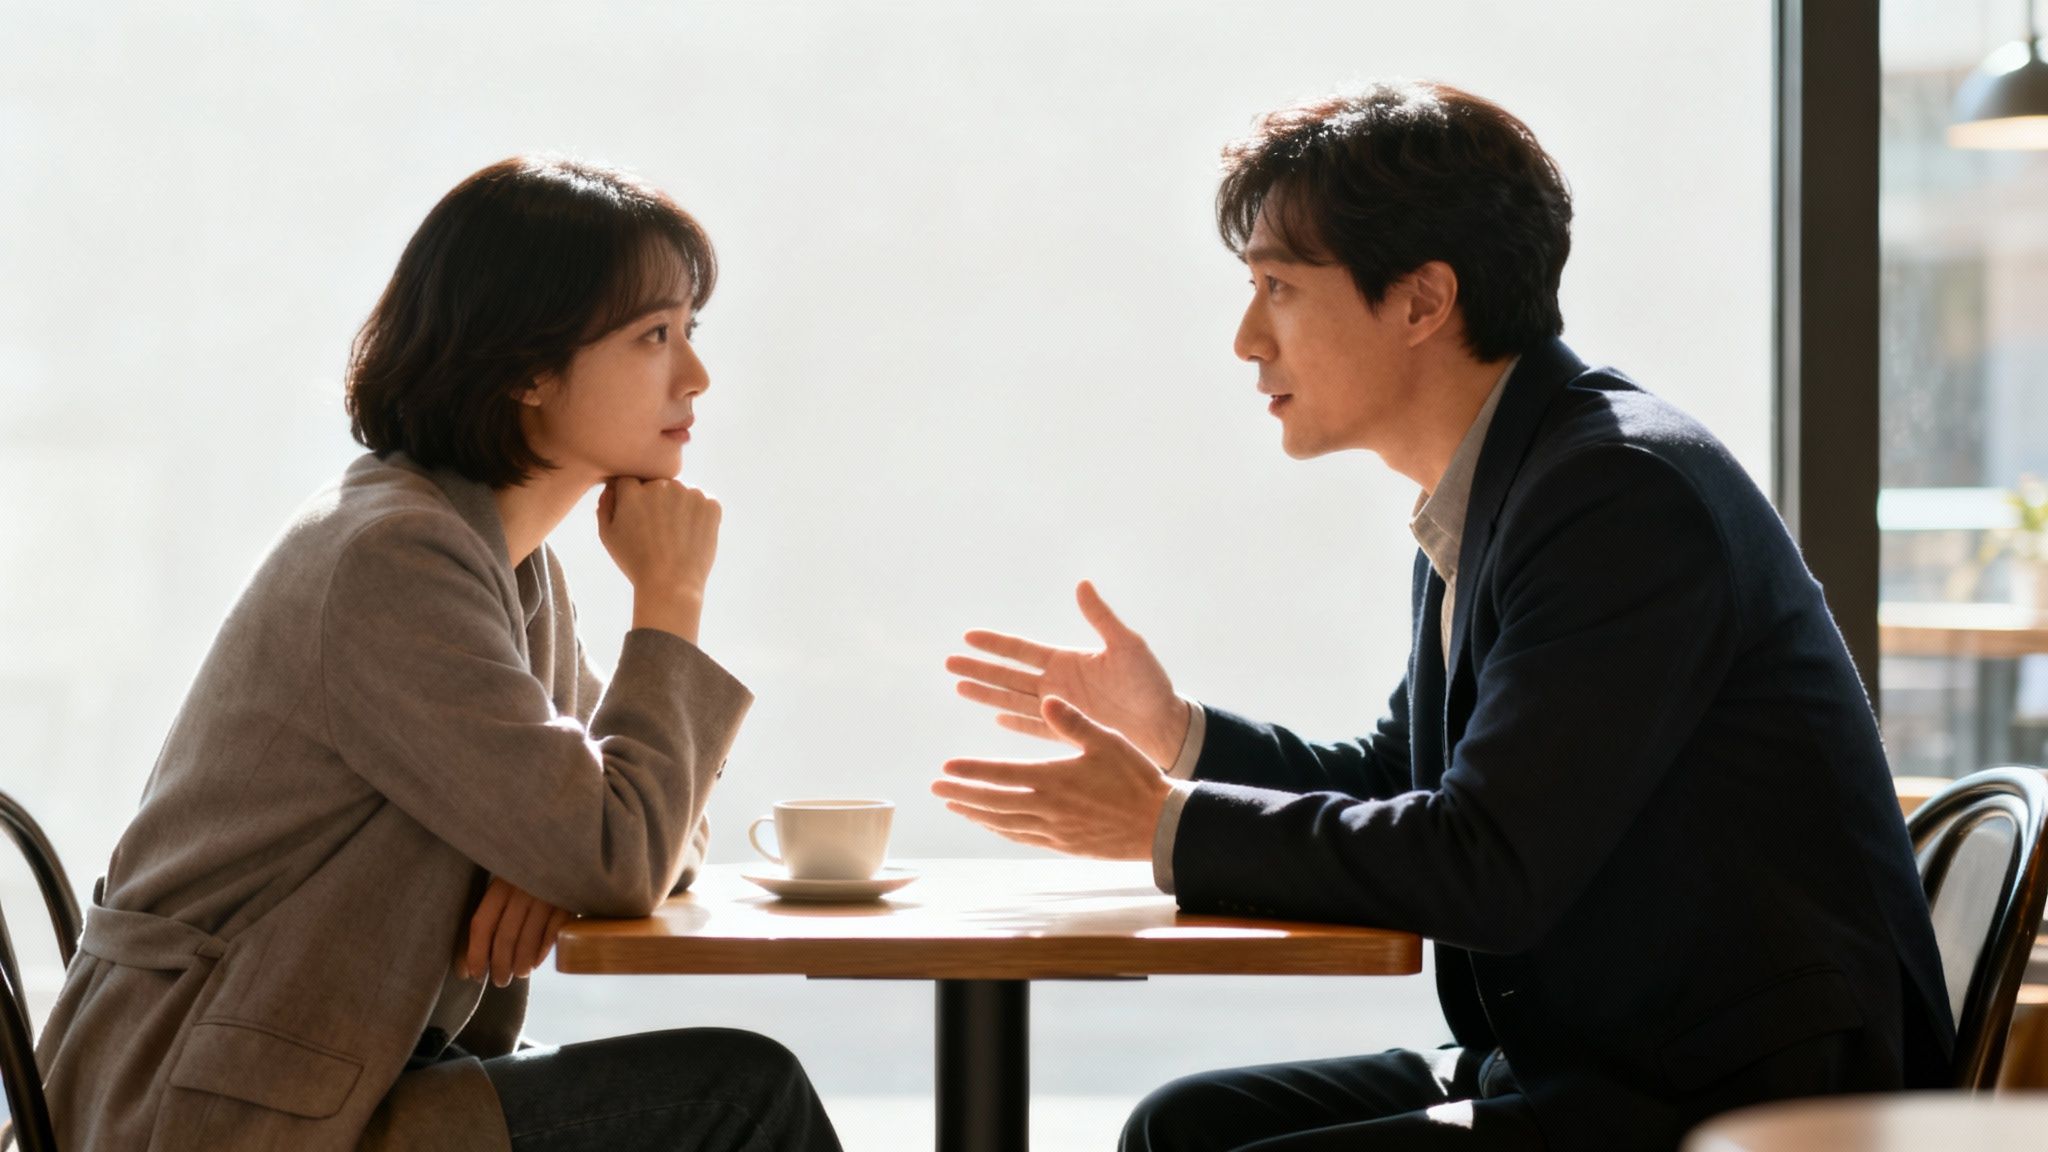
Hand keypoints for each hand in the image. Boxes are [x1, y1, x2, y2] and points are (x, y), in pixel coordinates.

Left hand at [459, 877, 572, 987]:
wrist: (565, 850)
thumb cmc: (528, 872)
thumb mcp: (507, 881)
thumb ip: (492, 912)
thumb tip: (467, 961)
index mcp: (500, 884)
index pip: (482, 925)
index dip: (475, 954)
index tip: (473, 975)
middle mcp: (521, 890)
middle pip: (505, 937)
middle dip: (500, 965)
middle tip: (499, 981)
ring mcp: (546, 895)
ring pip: (528, 939)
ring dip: (521, 963)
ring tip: (518, 974)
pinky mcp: (568, 900)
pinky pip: (553, 933)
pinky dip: (542, 951)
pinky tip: (536, 962)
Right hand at [598, 477, 719, 642]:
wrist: (671, 584)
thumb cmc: (636, 563)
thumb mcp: (608, 537)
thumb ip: (605, 507)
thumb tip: (611, 490)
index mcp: (633, 490)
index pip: (630, 481)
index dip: (632, 500)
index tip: (637, 519)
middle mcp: (661, 485)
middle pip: (658, 485)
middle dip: (656, 502)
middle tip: (658, 532)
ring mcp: (689, 493)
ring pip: (681, 494)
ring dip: (679, 508)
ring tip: (674, 537)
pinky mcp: (711, 505)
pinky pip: (704, 503)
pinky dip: (700, 517)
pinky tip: (690, 537)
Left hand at [932, 695, 1173, 858]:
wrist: (1159, 825)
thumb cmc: (1136, 779)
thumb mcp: (1107, 741)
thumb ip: (1074, 721)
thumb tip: (1048, 697)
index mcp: (1053, 778)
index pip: (1001, 774)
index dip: (971, 771)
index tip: (946, 768)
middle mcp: (1047, 807)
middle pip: (992, 802)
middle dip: (962, 794)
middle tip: (936, 789)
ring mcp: (1053, 830)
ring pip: (1003, 823)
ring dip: (976, 814)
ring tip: (956, 806)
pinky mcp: (1063, 845)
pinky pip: (1022, 837)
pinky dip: (1001, 830)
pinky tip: (991, 825)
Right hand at [947, 580, 1190, 767]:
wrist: (1164, 723)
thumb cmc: (1149, 682)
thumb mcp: (1126, 645)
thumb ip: (1101, 618)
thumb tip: (1082, 584)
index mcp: (1067, 661)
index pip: (1021, 651)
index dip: (995, 644)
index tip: (968, 637)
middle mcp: (1058, 684)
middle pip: (1009, 675)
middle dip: (979, 669)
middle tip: (949, 663)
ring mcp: (1060, 709)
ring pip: (1013, 700)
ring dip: (987, 694)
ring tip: (959, 687)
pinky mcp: (1068, 730)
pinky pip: (1035, 727)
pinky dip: (1016, 724)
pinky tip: (997, 719)